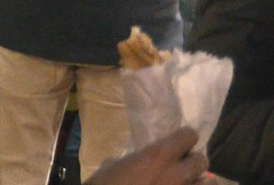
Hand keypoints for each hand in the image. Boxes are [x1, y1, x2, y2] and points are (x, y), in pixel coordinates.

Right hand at [85, 127, 206, 184]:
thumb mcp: (111, 168)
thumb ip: (131, 161)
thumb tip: (134, 161)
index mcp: (158, 156)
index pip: (189, 136)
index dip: (183, 139)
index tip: (176, 144)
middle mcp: (178, 173)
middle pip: (201, 161)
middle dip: (192, 162)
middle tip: (179, 167)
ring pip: (205, 183)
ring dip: (196, 181)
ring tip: (184, 182)